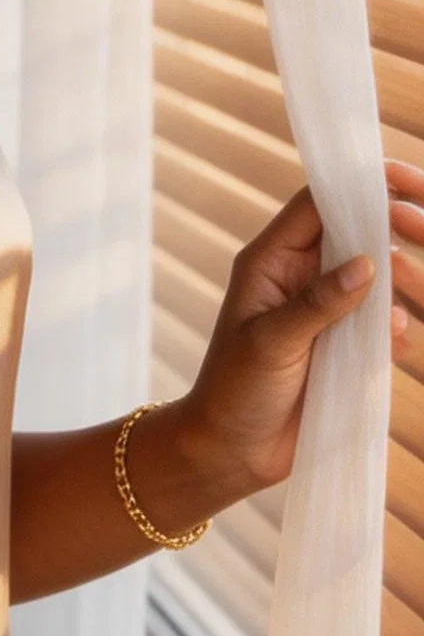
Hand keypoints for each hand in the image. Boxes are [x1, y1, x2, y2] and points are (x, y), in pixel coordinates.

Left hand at [180, 158, 419, 497]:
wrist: (232, 452)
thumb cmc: (234, 390)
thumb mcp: (271, 342)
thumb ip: (319, 302)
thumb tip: (369, 263)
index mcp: (273, 260)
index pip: (320, 203)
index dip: (362, 185)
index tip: (408, 183)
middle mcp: (303, 276)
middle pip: (359, 232)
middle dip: (395, 228)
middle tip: (422, 233)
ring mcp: (328, 310)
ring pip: (380, 276)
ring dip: (404, 279)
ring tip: (410, 295)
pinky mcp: (347, 346)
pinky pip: (385, 322)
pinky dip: (399, 325)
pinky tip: (398, 340)